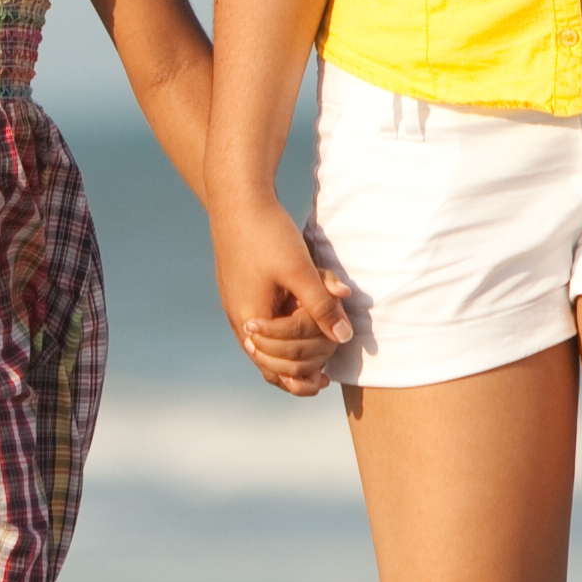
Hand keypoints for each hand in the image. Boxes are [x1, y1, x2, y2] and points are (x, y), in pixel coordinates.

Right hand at [210, 195, 364, 399]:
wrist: (238, 200)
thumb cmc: (268, 235)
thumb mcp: (300, 271)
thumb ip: (322, 306)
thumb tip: (344, 338)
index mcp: (250, 320)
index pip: (275, 367)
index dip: (301, 378)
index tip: (325, 381)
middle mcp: (239, 318)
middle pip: (268, 361)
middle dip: (296, 369)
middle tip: (322, 378)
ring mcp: (237, 305)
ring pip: (265, 345)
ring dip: (291, 352)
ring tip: (315, 362)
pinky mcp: (241, 291)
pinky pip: (263, 325)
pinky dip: (283, 335)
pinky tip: (299, 327)